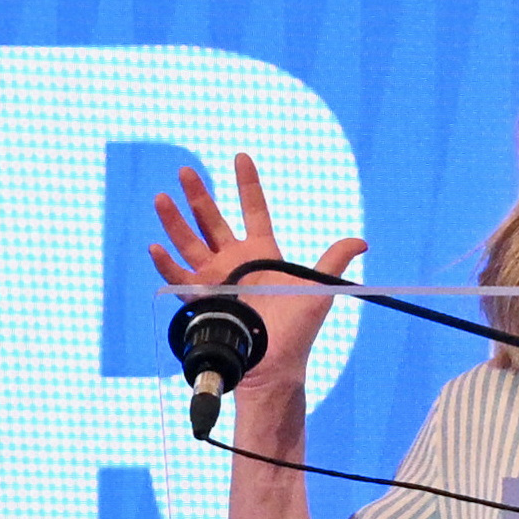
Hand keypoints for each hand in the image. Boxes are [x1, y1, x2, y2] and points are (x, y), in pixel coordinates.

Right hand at [149, 153, 364, 403]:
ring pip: (189, 243)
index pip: (253, 208)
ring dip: (174, 221)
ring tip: (162, 197)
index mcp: (262, 253)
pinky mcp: (201, 300)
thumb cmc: (297, 328)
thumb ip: (335, 260)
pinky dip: (166, 264)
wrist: (274, 362)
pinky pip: (178, 278)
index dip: (247, 183)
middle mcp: (234, 261)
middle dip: (198, 195)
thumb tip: (362, 241)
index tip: (241, 156)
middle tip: (186, 170)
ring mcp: (215, 279)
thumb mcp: (319, 289)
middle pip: (212, 220)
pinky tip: (156, 246)